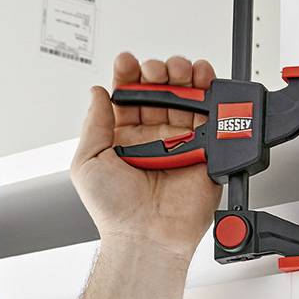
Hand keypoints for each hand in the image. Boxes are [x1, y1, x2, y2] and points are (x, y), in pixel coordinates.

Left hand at [70, 52, 222, 260]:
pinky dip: (211, 95)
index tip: (128, 62)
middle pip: (160, 91)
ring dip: (185, 77)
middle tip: (157, 71)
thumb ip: (94, 124)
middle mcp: (153, 136)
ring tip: (181, 72)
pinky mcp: (205, 150)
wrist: (148, 236)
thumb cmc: (115, 210)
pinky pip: (212, 117)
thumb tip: (97, 92)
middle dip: (160, 71)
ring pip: (187, 98)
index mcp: (124, 136)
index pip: (128, 95)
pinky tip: (203, 82)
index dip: (128, 74)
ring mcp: (180, 142)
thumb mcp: (86, 162)